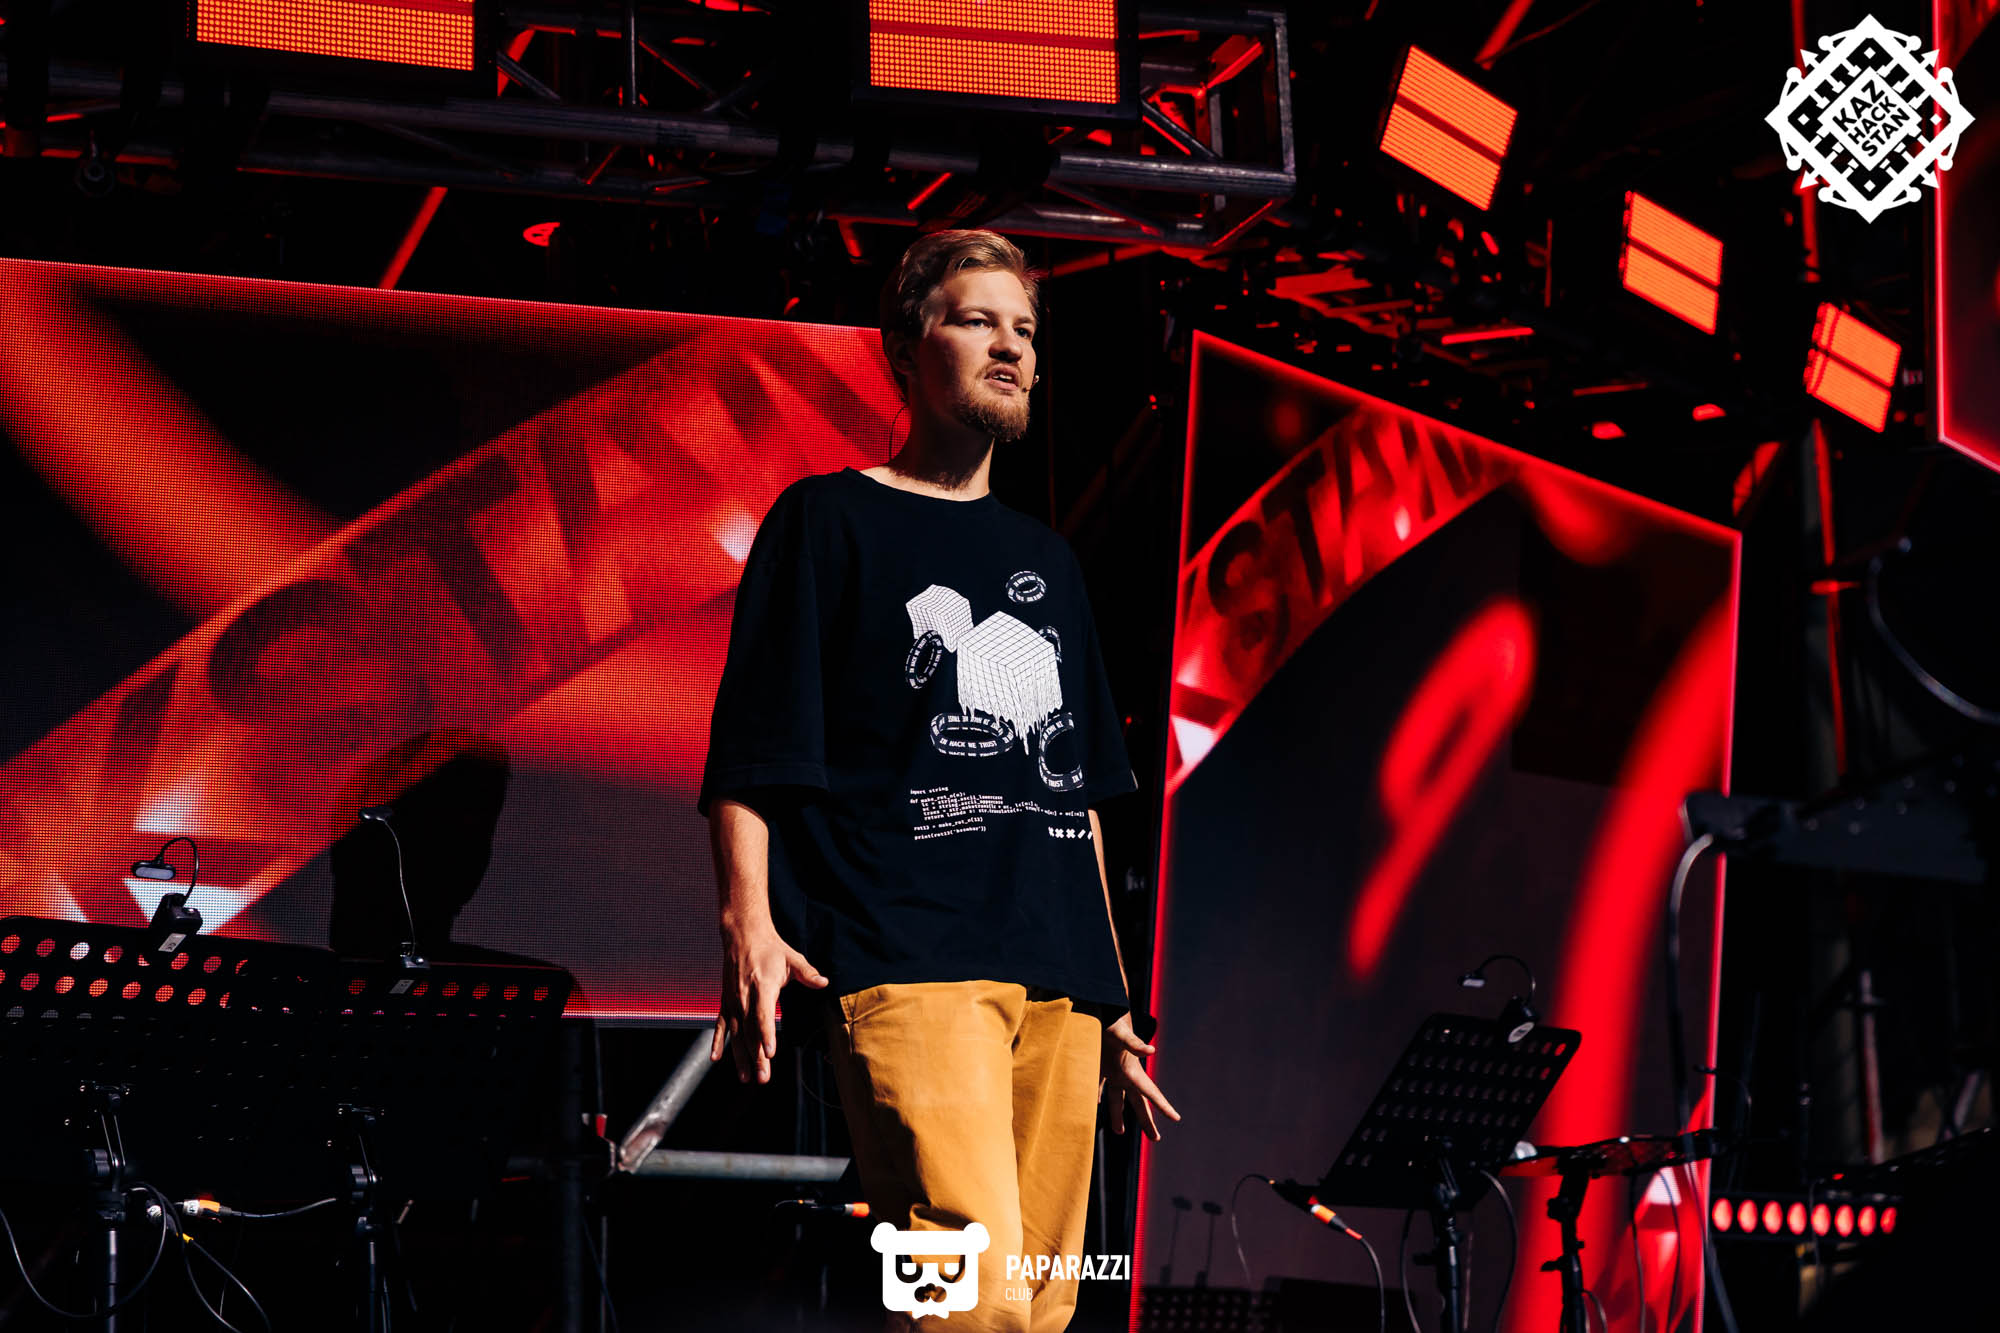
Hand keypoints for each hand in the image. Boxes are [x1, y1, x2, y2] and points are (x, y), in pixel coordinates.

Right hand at [711, 913, 828, 1083]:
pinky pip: (721, 1026)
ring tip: (746, 1078)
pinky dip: (717, 1042)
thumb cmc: (770, 948)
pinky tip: (715, 1059)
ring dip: (740, 1057)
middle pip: (750, 1031)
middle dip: (756, 1057)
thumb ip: (807, 973)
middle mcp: (744, 996)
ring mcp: (733, 1001)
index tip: (770, 1053)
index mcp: (762, 986)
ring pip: (736, 1034)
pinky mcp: (726, 1002)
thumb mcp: (792, 958)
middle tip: (763, 1078)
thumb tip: (824, 982)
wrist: (743, 936)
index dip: (766, 1035)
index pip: (763, 1015)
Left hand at [1100, 1013, 1179, 1140]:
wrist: (1099, 1008)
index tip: (1177, 1118)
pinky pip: (1099, 1086)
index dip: (1164, 1106)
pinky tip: (1095, 1107)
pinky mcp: (1099, 1066)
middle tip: (1156, 1139)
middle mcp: (1125, 1073)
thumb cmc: (1110, 1020)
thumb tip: (1151, 1050)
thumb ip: (1134, 1043)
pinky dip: (1097, 1097)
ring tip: (1120, 1131)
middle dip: (1146, 1121)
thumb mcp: (1121, 1033)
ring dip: (1118, 1115)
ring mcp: (1112, 1071)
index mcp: (1132, 1070)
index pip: (1151, 1092)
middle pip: (1137, 1103)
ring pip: (1117, 1099)